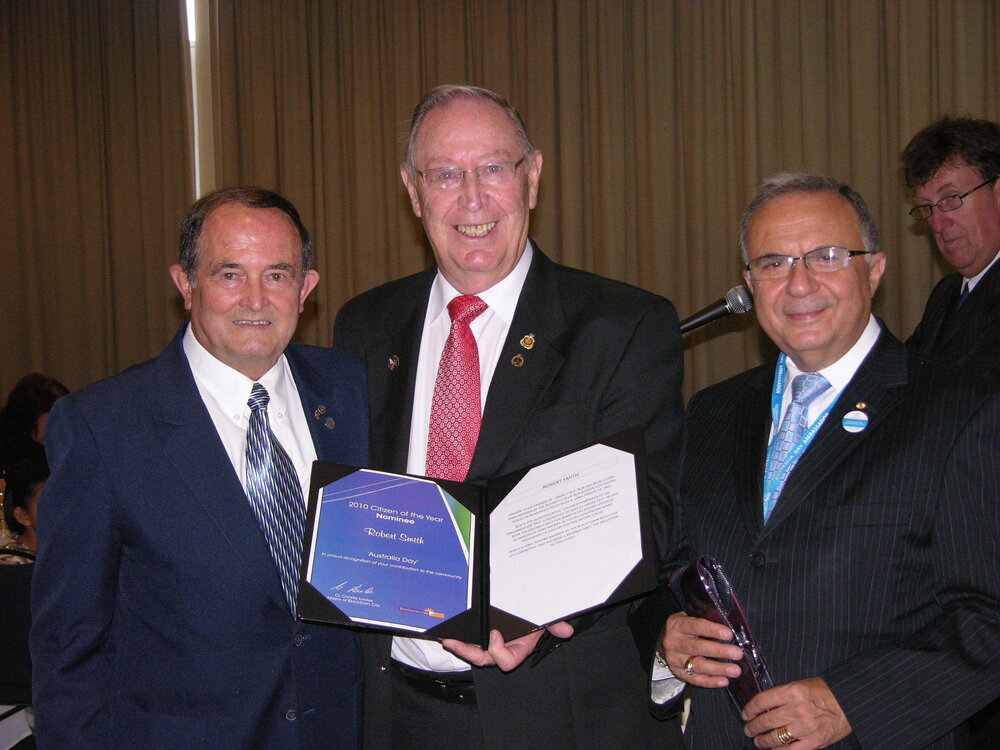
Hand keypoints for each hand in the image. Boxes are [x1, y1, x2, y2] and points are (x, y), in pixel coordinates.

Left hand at [441, 621, 573, 671]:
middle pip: (484, 659)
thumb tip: (566, 630)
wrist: (531, 607)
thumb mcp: (547, 618)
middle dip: (468, 652)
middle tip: (455, 643)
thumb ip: (556, 625)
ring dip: (459, 647)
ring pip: (473, 652)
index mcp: (519, 648)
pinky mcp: (482, 634)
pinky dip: (459, 638)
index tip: (494, 633)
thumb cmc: (538, 615)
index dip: (499, 651)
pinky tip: (447, 632)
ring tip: (447, 639)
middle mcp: (503, 649)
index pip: (507, 661)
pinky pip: (470, 641)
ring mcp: (491, 643)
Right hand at [660, 611, 742, 686]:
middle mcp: (674, 642)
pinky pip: (696, 679)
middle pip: (698, 647)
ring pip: (698, 666)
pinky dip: (711, 681)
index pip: (695, 626)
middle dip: (720, 651)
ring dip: (718, 669)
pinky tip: (724, 681)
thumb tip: (731, 625)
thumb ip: (706, 619)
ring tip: (735, 670)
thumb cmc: (685, 627)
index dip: (712, 630)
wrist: (666, 641)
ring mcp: (675, 659)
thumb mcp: (689, 617)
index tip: (729, 634)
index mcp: (677, 624)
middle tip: (737, 654)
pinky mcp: (678, 673)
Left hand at [742, 677, 851, 748]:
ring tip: (758, 741)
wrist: (849, 702)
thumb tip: (764, 705)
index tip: (746, 714)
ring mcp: (805, 727)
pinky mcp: (814, 742)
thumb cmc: (825, 692)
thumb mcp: (801, 685)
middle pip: (765, 721)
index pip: (761, 701)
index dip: (750, 709)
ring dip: (762, 741)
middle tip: (749, 729)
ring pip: (774, 737)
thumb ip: (783, 695)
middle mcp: (796, 709)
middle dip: (753, 727)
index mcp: (792, 692)